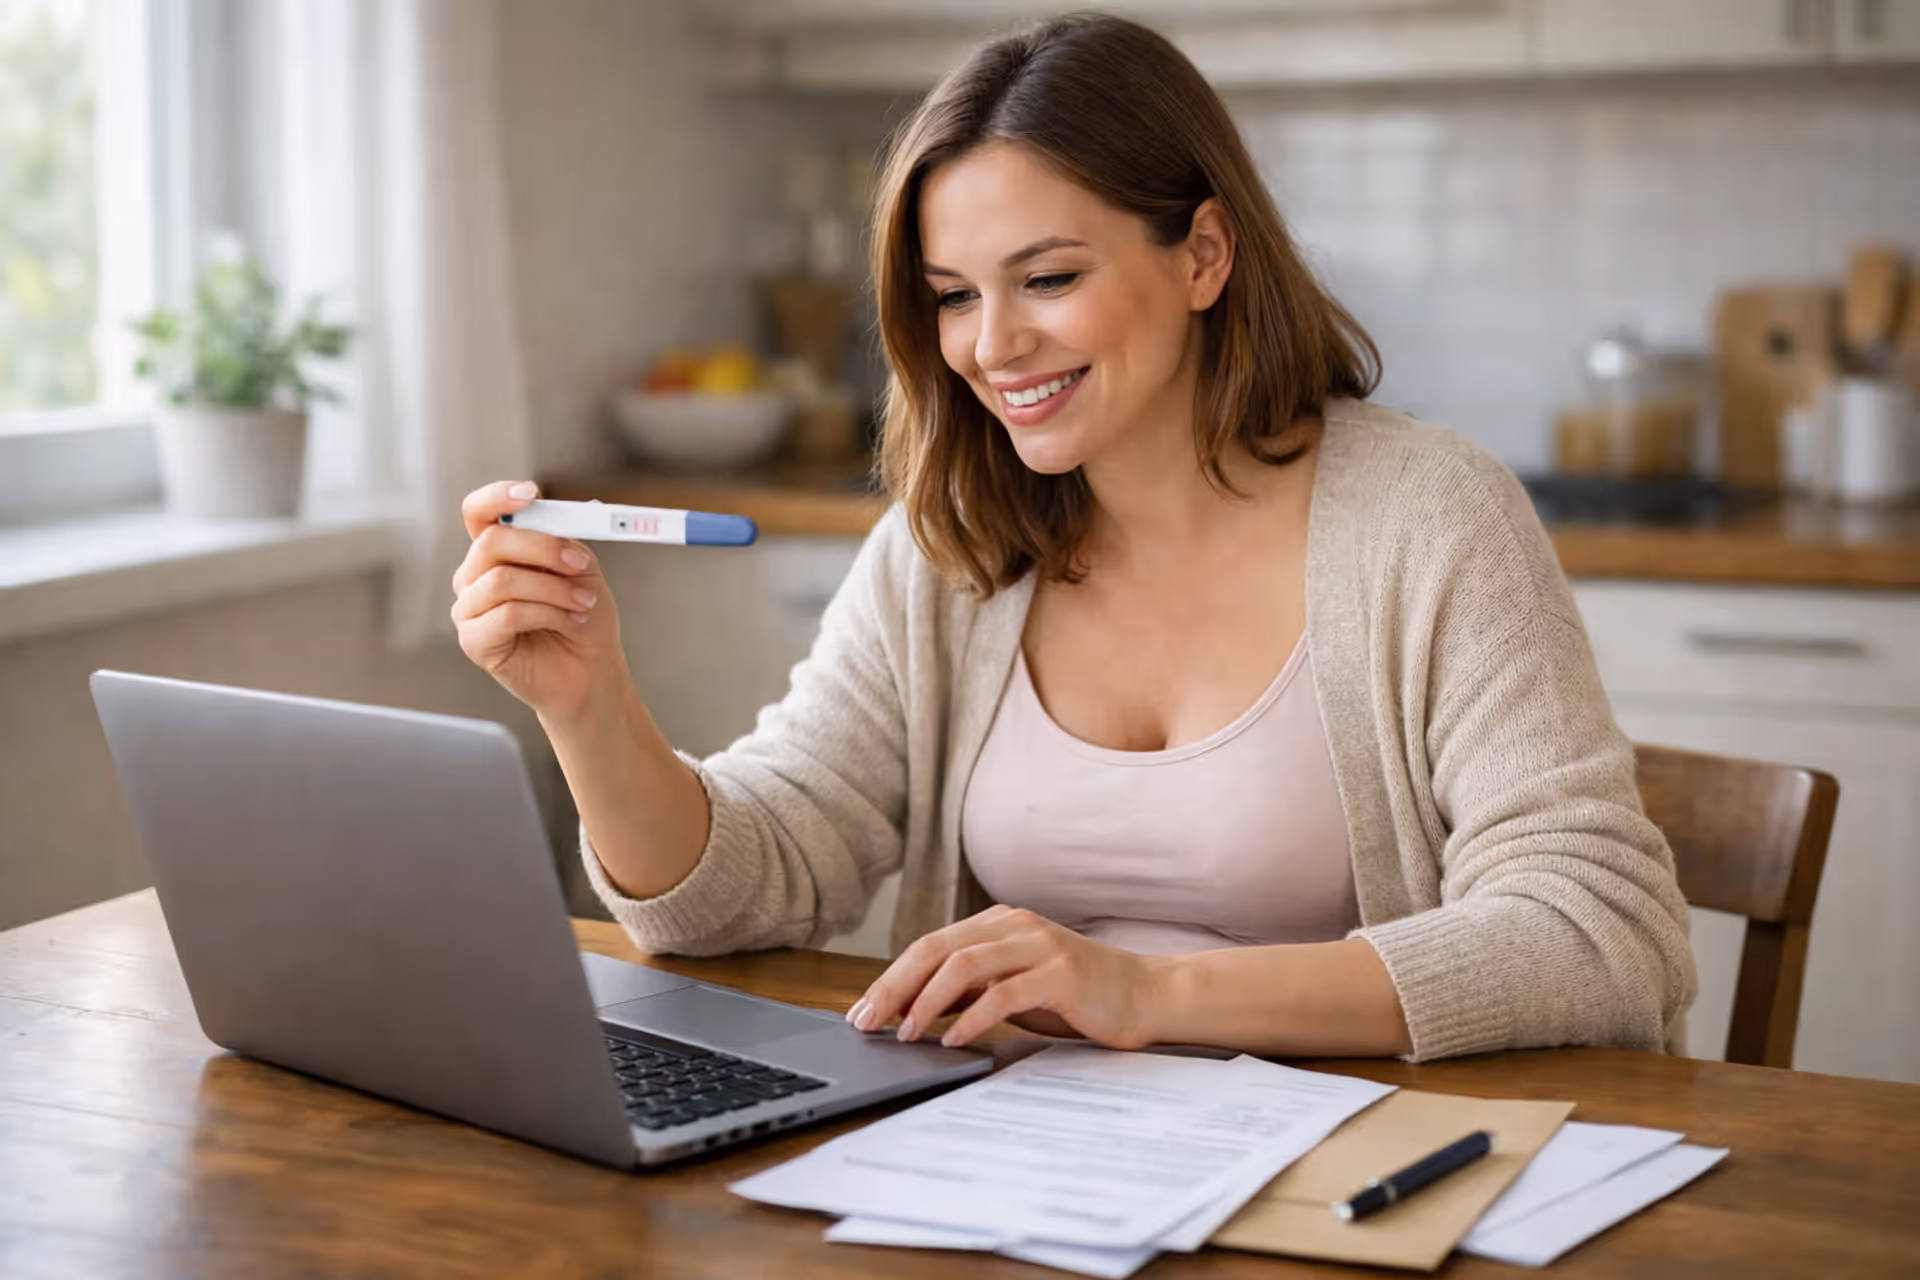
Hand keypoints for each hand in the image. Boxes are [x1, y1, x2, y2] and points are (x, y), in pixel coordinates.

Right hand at [452, 481, 629, 723]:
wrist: (591, 670)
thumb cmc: (583, 617)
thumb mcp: (580, 568)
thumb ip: (561, 539)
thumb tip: (549, 518)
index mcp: (497, 551)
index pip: (478, 512)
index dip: (497, 497)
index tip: (530, 493)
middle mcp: (475, 576)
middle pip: (491, 542)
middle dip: (544, 549)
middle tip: (580, 565)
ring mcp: (470, 609)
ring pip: (502, 580)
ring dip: (554, 589)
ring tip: (584, 603)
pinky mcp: (474, 641)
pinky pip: (505, 615)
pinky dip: (546, 614)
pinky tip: (568, 622)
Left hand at [845, 906, 1170, 1050]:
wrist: (1146, 996)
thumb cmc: (1077, 998)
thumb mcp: (1015, 988)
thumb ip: (972, 988)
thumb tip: (912, 1007)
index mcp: (999, 923)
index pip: (930, 945)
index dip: (891, 977)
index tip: (862, 1012)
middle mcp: (1015, 925)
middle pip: (936, 950)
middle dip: (894, 987)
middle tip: (867, 1022)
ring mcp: (1039, 945)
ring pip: (964, 965)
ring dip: (927, 1002)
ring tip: (906, 1033)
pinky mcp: (1061, 973)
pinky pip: (1003, 993)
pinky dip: (971, 1018)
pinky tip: (954, 1041)